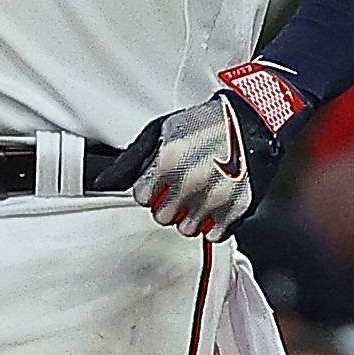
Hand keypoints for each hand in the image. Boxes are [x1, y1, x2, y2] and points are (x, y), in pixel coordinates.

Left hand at [95, 63, 304, 238]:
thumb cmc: (204, 123)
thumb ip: (130, 161)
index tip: (159, 180)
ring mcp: (216, 197)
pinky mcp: (239, 208)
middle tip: (180, 184)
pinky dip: (213, 222)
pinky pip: (214, 234)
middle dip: (167, 202)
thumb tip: (102, 183)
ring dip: (189, 214)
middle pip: (162, 216)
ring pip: (187, 228)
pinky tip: (215, 200)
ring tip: (199, 191)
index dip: (149, 188)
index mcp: (168, 161)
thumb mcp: (160, 131)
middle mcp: (191, 182)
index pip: (142, 198)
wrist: (251, 120)